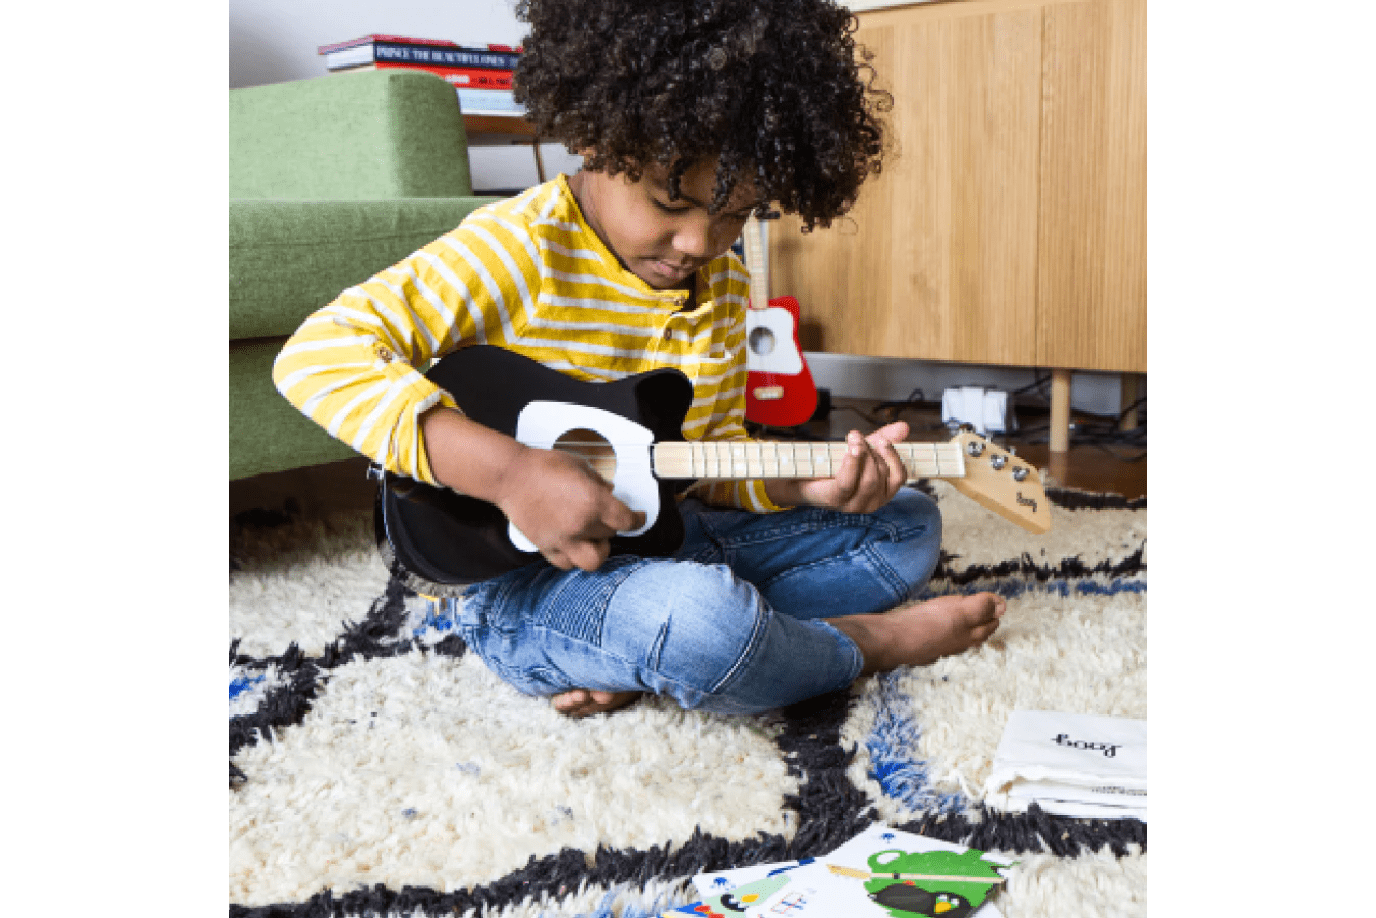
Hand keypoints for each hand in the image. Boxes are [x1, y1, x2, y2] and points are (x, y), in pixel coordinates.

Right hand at [493, 445, 645, 571]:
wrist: (511, 476)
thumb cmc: (545, 466)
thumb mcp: (580, 466)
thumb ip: (599, 482)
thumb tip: (611, 492)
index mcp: (593, 502)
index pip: (626, 521)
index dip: (638, 520)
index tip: (640, 517)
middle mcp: (581, 525)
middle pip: (610, 536)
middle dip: (611, 527)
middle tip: (604, 518)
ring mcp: (563, 539)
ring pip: (593, 561)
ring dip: (597, 551)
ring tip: (593, 539)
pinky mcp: (546, 547)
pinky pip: (567, 563)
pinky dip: (574, 557)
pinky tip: (573, 545)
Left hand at [793, 421, 908, 513]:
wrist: (805, 478)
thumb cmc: (837, 466)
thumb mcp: (864, 450)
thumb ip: (884, 438)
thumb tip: (905, 426)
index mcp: (883, 493)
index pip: (900, 477)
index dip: (893, 456)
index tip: (883, 440)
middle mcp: (872, 503)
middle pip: (881, 474)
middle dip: (872, 451)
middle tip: (858, 437)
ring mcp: (855, 505)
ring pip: (868, 479)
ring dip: (861, 453)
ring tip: (853, 438)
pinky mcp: (837, 500)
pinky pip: (848, 482)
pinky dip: (851, 463)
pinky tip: (851, 450)